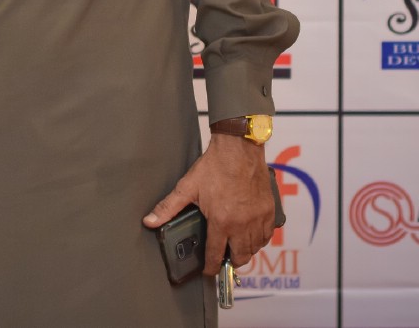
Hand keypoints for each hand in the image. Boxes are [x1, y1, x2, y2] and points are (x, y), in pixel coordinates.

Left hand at [142, 135, 275, 275]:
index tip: (209, 271)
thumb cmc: (215, 166)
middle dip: (231, 262)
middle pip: (240, 257)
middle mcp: (242, 224)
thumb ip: (168, 207)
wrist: (239, 148)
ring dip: (246, 252)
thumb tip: (149, 221)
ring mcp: (257, 218)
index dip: (212, 267)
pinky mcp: (269, 210)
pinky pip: (267, 235)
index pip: (216, 254)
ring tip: (236, 248)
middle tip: (224, 259)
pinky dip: (259, 240)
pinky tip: (252, 236)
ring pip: (255, 248)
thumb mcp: (188, 186)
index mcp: (222, 221)